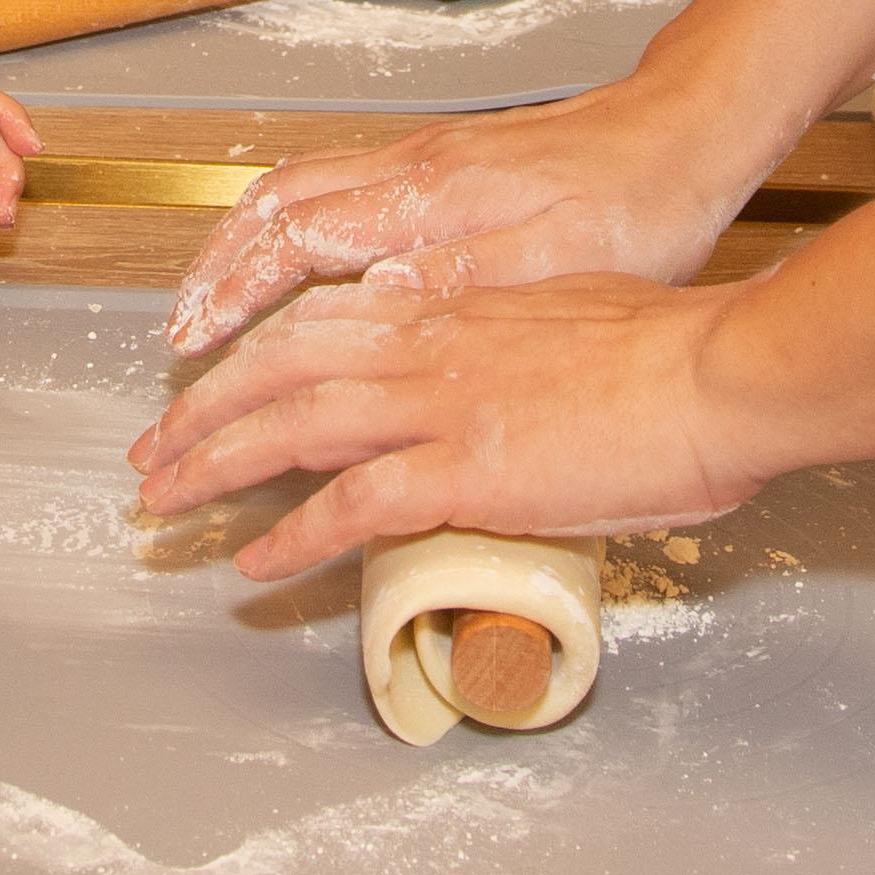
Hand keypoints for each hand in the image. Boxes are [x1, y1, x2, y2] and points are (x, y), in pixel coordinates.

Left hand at [130, 274, 766, 580]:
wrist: (720, 371)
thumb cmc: (676, 353)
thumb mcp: (576, 321)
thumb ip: (520, 347)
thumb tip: (502, 387)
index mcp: (458, 311)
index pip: (327, 324)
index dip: (258, 356)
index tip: (217, 382)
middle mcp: (432, 347)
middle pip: (281, 368)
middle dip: (204, 409)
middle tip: (154, 452)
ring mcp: (443, 405)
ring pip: (292, 427)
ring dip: (216, 466)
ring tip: (167, 505)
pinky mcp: (468, 469)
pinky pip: (353, 505)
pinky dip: (293, 536)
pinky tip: (255, 563)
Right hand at [160, 74, 766, 356]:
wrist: (687, 133)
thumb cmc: (639, 205)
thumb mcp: (556, 266)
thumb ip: (454, 285)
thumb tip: (363, 304)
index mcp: (428, 198)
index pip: (293, 239)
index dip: (233, 293)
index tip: (193, 342)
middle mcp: (411, 168)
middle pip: (274, 203)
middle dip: (215, 267)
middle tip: (181, 329)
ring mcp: (426, 159)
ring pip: (299, 186)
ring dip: (247, 242)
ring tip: (218, 298)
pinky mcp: (449, 162)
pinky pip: (336, 184)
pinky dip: (292, 225)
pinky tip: (302, 263)